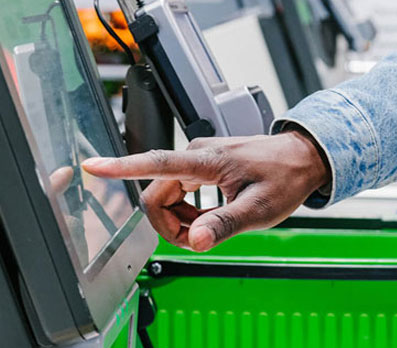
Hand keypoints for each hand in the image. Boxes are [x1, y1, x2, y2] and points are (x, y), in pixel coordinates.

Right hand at [82, 131, 330, 251]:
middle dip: (170, 224)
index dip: (121, 167)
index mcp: (206, 161)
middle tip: (202, 238)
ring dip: (181, 220)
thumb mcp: (259, 209)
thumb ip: (225, 224)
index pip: (155, 163)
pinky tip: (212, 216)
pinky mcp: (203, 165)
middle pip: (157, 196)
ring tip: (212, 226)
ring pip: (167, 196)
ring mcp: (198, 159)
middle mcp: (196, 155)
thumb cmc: (285, 178)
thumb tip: (196, 241)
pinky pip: (180, 192)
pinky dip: (190, 212)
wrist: (303, 158)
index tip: (93, 167)